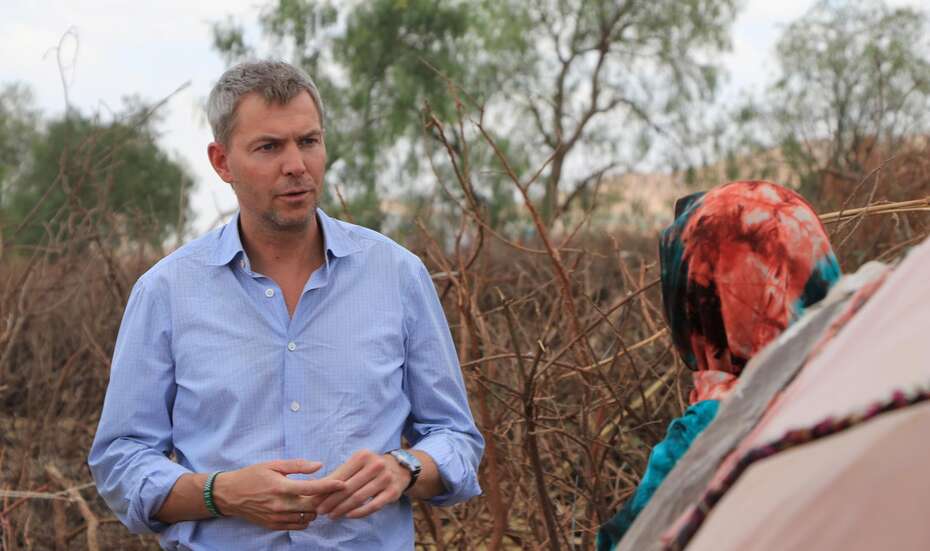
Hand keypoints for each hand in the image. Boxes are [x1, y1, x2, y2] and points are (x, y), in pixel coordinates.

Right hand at [212, 459, 345, 530]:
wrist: (229, 495)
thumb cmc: (252, 475)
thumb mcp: (273, 464)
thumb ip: (298, 465)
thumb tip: (319, 465)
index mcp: (281, 487)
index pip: (311, 489)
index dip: (329, 486)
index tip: (342, 484)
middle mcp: (280, 505)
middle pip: (313, 506)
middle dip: (323, 499)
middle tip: (328, 491)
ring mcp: (277, 518)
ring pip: (307, 518)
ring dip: (314, 509)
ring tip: (313, 499)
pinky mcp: (273, 526)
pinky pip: (297, 526)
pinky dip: (304, 518)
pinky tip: (302, 508)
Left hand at [313, 449, 409, 519]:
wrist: (399, 468)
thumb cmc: (371, 467)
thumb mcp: (357, 464)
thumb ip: (340, 474)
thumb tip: (317, 487)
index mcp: (363, 456)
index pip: (340, 476)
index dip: (326, 489)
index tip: (315, 500)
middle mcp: (375, 465)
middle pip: (348, 488)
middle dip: (331, 501)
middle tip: (320, 511)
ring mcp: (385, 478)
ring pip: (359, 497)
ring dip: (342, 508)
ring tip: (332, 515)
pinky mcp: (392, 492)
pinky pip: (373, 505)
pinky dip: (360, 512)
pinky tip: (348, 516)